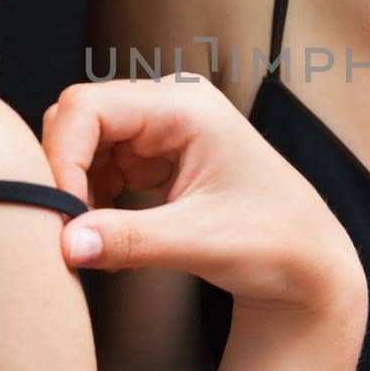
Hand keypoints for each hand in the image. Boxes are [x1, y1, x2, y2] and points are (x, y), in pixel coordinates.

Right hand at [41, 75, 365, 317]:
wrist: (307, 265)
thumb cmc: (273, 243)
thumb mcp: (200, 241)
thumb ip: (129, 240)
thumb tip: (64, 245)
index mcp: (186, 104)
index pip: (88, 107)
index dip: (62, 157)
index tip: (65, 215)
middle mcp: (170, 105)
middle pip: (79, 119)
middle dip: (64, 175)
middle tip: (71, 233)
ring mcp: (162, 130)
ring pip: (84, 146)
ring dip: (77, 194)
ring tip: (98, 246)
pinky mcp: (156, 158)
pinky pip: (99, 168)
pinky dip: (93, 204)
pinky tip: (111, 244)